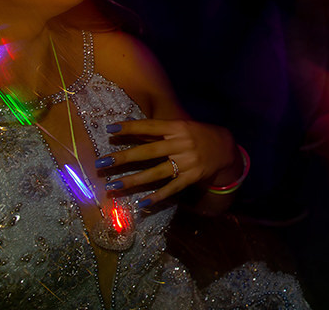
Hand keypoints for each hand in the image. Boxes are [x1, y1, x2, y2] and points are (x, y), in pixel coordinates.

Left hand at [98, 118, 236, 207]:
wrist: (226, 149)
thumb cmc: (199, 135)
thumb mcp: (183, 128)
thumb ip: (160, 132)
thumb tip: (131, 133)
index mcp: (179, 128)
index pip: (151, 126)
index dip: (131, 127)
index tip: (109, 130)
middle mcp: (182, 144)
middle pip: (149, 151)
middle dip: (124, 157)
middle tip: (102, 162)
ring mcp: (188, 162)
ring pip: (156, 172)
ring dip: (133, 181)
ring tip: (113, 186)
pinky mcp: (192, 177)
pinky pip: (172, 188)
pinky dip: (157, 197)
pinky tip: (141, 203)